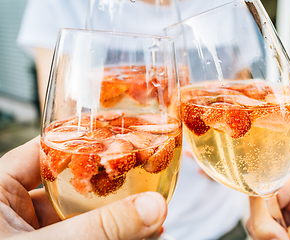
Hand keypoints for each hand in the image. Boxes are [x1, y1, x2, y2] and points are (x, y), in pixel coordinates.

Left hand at [0, 137, 166, 239]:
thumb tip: (154, 208)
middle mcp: (14, 206)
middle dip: (111, 184)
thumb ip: (99, 229)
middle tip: (144, 180)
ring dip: (117, 216)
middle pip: (72, 182)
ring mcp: (33, 231)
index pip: (49, 149)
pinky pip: (84, 235)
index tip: (122, 137)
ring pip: (82, 213)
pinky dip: (110, 237)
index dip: (86, 141)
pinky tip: (140, 237)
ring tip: (150, 215)